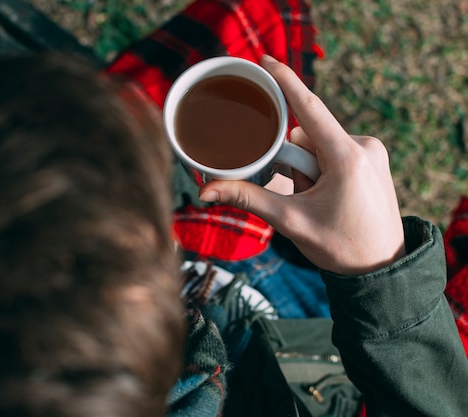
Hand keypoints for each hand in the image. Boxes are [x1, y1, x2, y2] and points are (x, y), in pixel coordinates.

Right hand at [198, 55, 405, 275]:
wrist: (382, 269)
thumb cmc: (341, 248)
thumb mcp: (291, 222)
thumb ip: (248, 199)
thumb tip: (205, 191)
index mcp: (346, 157)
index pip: (308, 108)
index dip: (284, 81)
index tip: (265, 60)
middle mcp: (364, 146)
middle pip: (306, 136)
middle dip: (292, 164)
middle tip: (299, 196)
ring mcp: (371, 152)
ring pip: (319, 145)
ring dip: (306, 168)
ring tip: (316, 201)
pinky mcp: (372, 159)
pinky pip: (334, 151)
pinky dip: (320, 169)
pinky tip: (328, 197)